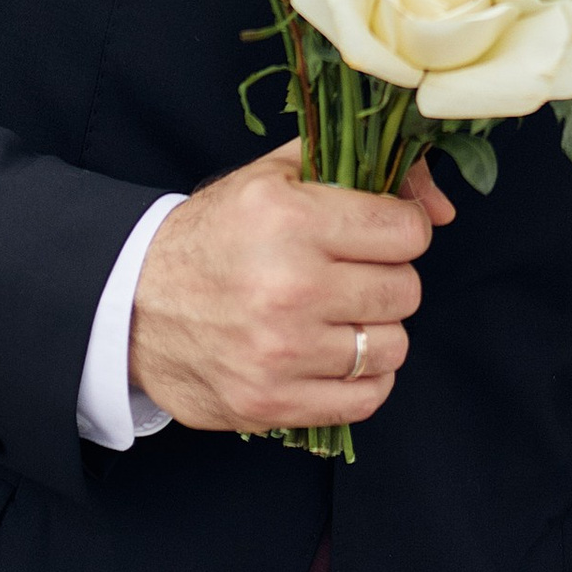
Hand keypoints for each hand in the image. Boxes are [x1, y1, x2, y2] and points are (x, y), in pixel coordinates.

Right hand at [128, 144, 452, 436]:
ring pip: (392, 345)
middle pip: (404, 290)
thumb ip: (360, 168)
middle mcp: (288, 288)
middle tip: (351, 275)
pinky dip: (362, 378)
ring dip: (375, 331)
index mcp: (289, 220)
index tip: (379, 234)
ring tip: (339, 317)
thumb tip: (440, 205)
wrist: (130, 304)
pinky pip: (366, 398)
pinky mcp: (272, 403)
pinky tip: (333, 355)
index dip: (401, 230)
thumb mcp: (274, 178)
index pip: (407, 232)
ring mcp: (280, 353)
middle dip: (386, 279)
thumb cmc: (214, 236)